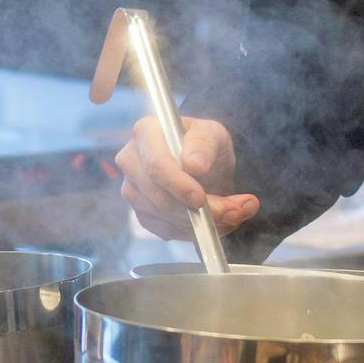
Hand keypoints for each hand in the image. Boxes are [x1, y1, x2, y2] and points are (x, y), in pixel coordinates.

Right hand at [114, 115, 258, 240]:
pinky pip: (165, 229)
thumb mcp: (213, 134)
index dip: (177, 185)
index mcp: (145, 132)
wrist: (205, 165)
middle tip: (232, 211)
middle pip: (157, 195)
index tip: (200, 199)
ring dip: (200, 221)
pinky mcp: (141, 212)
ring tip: (232, 213)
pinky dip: (192, 230)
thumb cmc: (205, 144)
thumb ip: (204, 144)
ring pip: (162, 216)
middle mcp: (131, 160)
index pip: (156, 165)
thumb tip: (193, 165)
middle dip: (196, 210)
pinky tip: (212, 221)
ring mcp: (132, 189)